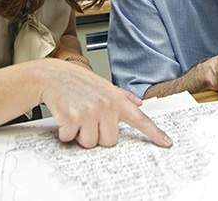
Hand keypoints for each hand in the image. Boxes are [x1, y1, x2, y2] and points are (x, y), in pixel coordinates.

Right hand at [38, 60, 171, 148]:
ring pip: (91, 142)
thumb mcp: (103, 85)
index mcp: (116, 99)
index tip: (166, 142)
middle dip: (97, 134)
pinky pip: (72, 139)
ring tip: (76, 116)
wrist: (51, 75)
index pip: (140, 119)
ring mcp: (90, 111)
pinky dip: (66, 133)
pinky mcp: (73, 117)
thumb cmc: (77, 82)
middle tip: (87, 118)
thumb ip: (122, 96)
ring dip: (80, 134)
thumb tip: (139, 103)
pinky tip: (65, 118)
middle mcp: (106, 105)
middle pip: (110, 141)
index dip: (154, 133)